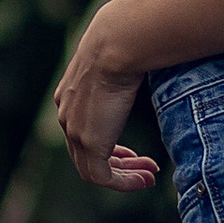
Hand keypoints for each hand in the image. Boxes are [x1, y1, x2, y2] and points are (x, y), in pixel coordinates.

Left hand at [53, 9, 159, 193]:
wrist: (119, 42)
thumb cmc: (131, 39)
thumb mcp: (125, 56)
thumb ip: (132, 65)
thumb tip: (156, 55)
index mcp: (70, 95)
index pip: (84, 131)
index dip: (110, 146)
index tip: (134, 153)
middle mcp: (67, 115)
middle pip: (86, 154)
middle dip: (118, 164)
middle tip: (146, 168)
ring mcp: (75, 131)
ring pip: (93, 169)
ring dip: (124, 176)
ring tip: (149, 177)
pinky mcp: (90, 143)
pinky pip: (103, 177)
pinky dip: (125, 182)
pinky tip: (145, 179)